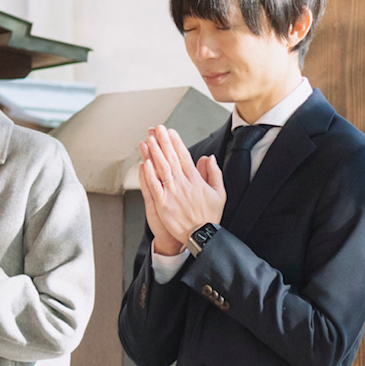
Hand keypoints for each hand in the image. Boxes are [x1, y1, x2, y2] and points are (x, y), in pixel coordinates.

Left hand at [139, 125, 226, 257]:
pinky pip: (154, 186)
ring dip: (154, 153)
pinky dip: (149, 174)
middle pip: (171, 159)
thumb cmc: (209, 216)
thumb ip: (214, 173)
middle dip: (163, 142)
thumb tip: (208, 158)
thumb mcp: (220, 193)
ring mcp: (172, 194)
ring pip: (161, 169)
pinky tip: (144, 163)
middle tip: (157, 129)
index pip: (184, 157)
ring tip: (149, 140)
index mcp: (196, 181)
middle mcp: (183, 185)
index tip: (170, 132)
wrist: (202, 236)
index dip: (176, 143)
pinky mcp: (163, 204)